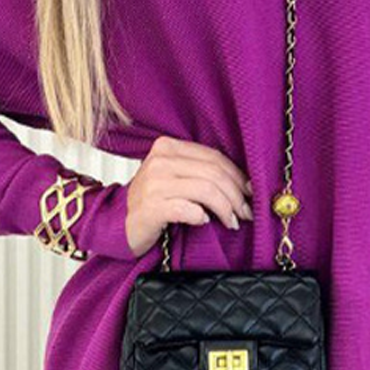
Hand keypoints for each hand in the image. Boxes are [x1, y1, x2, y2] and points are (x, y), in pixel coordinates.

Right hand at [124, 134, 253, 257]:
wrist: (119, 222)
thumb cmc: (153, 201)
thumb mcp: (175, 177)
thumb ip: (201, 172)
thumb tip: (244, 184)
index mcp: (168, 147)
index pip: (214, 157)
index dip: (237, 176)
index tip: (250, 192)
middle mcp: (160, 161)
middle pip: (214, 173)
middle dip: (236, 195)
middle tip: (246, 212)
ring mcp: (154, 183)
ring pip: (206, 191)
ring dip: (225, 209)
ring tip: (232, 222)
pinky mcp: (151, 207)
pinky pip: (188, 209)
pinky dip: (201, 216)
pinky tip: (204, 221)